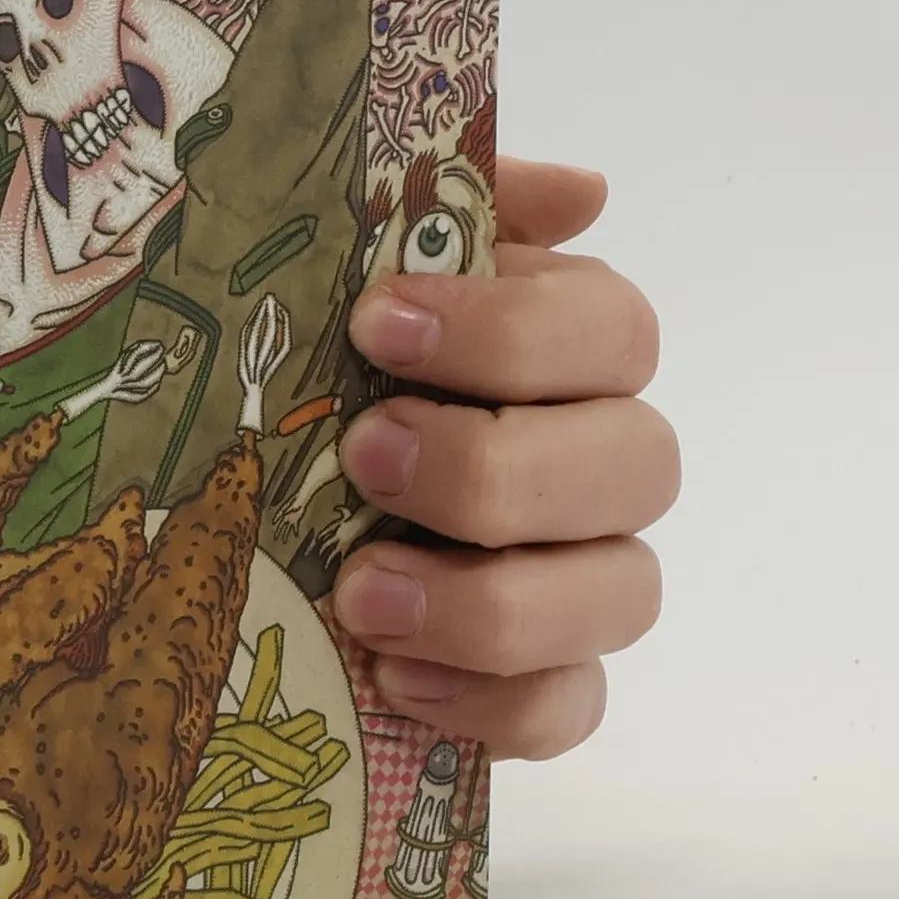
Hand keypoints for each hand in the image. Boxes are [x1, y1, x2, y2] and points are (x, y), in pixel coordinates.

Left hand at [330, 160, 677, 759]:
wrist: (261, 503)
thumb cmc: (328, 368)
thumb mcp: (362, 270)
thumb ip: (455, 207)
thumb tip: (584, 191)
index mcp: (568, 351)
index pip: (611, 330)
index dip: (511, 329)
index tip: (379, 322)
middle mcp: (600, 461)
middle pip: (637, 465)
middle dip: (495, 465)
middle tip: (364, 456)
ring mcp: (586, 577)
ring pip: (622, 594)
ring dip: (494, 600)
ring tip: (363, 592)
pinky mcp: (546, 678)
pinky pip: (570, 707)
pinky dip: (493, 702)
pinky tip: (394, 676)